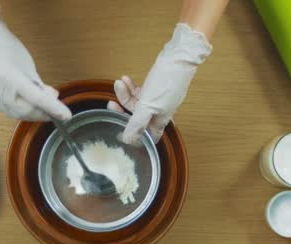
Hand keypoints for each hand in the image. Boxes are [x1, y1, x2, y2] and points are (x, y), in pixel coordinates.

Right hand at [0, 1, 70, 120]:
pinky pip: (8, 111)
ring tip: (43, 107)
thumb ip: (38, 84)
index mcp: (10, 77)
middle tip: (55, 110)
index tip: (66, 115)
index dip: (53, 108)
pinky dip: (21, 111)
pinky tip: (28, 105)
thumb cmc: (6, 46)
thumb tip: (51, 99)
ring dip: (33, 113)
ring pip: (17, 115)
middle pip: (26, 111)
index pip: (37, 98)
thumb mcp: (28, 63)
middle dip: (43, 113)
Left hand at [108, 23, 211, 143]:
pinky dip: (130, 87)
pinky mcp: (154, 89)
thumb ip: (137, 124)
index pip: (147, 137)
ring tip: (119, 83)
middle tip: (111, 104)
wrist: (179, 57)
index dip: (134, 137)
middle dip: (122, 111)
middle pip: (137, 119)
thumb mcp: (148, 106)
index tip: (118, 131)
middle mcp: (158, 113)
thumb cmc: (167, 81)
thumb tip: (127, 141)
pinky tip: (125, 79)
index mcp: (160, 121)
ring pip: (136, 103)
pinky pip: (138, 92)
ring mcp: (156, 100)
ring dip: (125, 94)